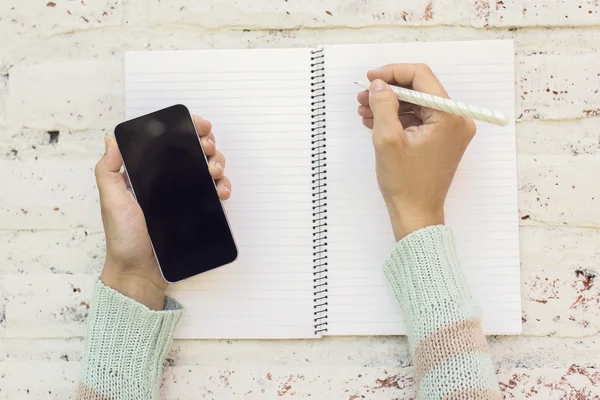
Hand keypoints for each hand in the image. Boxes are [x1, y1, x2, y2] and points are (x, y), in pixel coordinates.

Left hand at [95, 116, 230, 309]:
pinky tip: (222, 190)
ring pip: (208, 169)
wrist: (141, 271)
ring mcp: (185, 195)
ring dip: (218, 163)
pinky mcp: (197, 211)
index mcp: (147, 172)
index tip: (199, 127)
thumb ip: (108, 170)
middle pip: (194, 152)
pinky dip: (223, 187)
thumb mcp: (111, 200)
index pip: (169, 143)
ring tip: (215, 171)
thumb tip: (111, 138)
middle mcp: (168, 180)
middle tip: (208, 149)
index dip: (186, 130)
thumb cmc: (123, 237)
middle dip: (207, 144)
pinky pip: (215, 193)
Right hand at [357, 64, 475, 240]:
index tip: (370, 78)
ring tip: (364, 110)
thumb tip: (379, 84)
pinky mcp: (442, 140)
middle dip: (389, 90)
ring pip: (417, 104)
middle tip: (363, 96)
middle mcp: (456, 120)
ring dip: (390, 104)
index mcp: (449, 117)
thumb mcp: (387, 140)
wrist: (416, 215)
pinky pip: (419, 119)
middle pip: (419, 90)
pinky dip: (398, 118)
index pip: (421, 77)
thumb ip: (383, 105)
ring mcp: (451, 131)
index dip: (392, 73)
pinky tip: (375, 121)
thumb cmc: (405, 184)